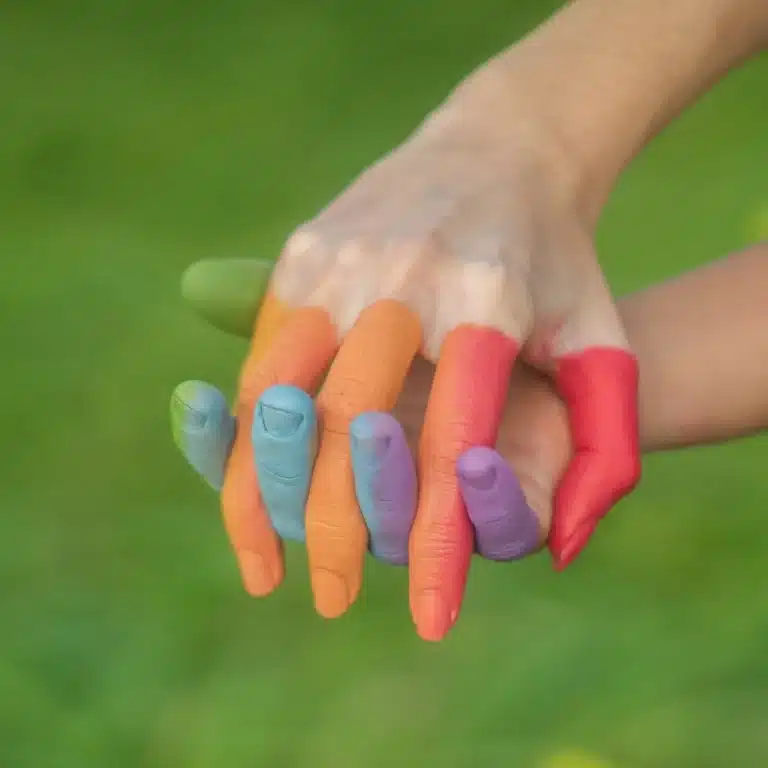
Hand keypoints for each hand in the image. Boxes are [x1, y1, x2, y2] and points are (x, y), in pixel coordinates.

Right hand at [182, 95, 639, 639]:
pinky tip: (245, 479)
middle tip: (331, 600)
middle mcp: (403, 280)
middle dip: (336, 532)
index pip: (451, 453)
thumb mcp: (603, 337)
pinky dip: (240, 428)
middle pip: (349, 432)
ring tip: (260, 564)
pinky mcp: (302, 253)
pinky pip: (261, 357)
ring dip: (258, 490)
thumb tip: (564, 547)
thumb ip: (605, 441)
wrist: (496, 147)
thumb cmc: (554, 259)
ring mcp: (341, 260)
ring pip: (275, 397)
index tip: (432, 623)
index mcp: (487, 305)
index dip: (440, 547)